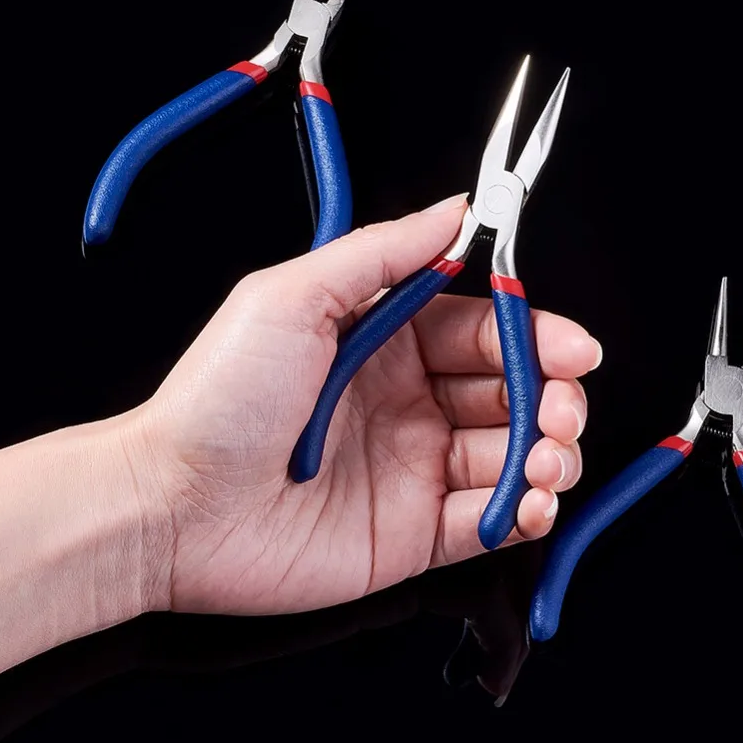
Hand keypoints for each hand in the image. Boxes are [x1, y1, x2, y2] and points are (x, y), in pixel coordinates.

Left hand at [131, 195, 600, 613]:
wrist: (171, 506)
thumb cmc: (218, 398)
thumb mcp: (293, 297)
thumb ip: (383, 252)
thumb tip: (455, 209)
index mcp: (386, 344)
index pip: (484, 331)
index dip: (535, 335)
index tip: (572, 345)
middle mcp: (408, 403)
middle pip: (510, 391)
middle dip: (553, 396)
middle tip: (563, 407)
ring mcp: (413, 469)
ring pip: (512, 455)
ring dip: (549, 453)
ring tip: (547, 457)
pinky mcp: (414, 533)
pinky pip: (489, 520)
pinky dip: (525, 511)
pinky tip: (530, 502)